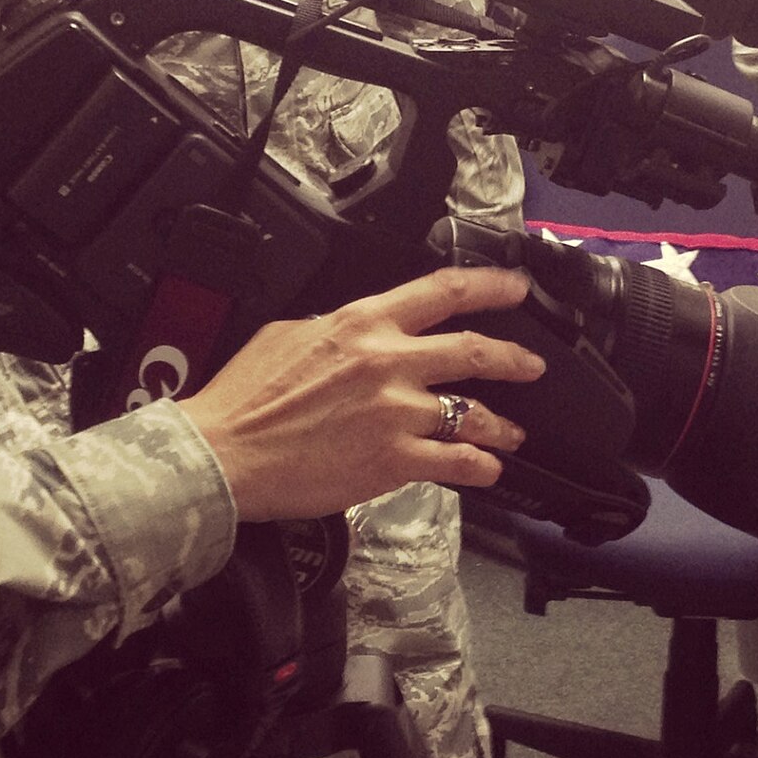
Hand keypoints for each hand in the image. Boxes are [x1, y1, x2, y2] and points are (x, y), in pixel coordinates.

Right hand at [180, 265, 547, 521]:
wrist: (224, 452)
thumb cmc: (244, 398)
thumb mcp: (287, 335)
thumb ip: (334, 329)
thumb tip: (355, 332)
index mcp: (362, 323)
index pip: (442, 291)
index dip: (489, 286)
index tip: (515, 287)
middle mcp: (388, 362)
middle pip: (474, 351)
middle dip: (515, 358)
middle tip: (533, 365)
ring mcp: (396, 413)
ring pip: (472, 413)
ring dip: (500, 426)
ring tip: (511, 435)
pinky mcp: (394, 461)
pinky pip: (455, 463)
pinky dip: (478, 468)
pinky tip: (485, 471)